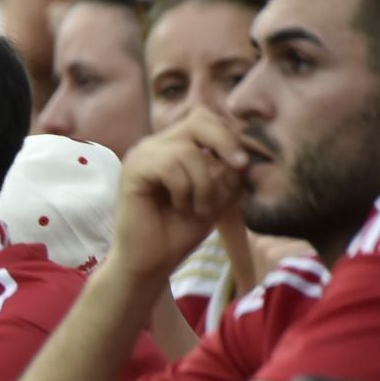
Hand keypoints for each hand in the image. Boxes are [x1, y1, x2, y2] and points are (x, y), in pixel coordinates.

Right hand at [111, 108, 250, 281]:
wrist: (152, 262)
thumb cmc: (180, 232)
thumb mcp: (217, 197)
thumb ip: (228, 171)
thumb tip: (248, 151)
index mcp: (173, 146)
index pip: (206, 118)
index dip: (229, 135)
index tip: (244, 165)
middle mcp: (155, 145)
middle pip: (198, 119)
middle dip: (225, 143)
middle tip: (238, 168)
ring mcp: (141, 156)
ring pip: (187, 150)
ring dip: (203, 183)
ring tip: (200, 207)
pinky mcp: (131, 171)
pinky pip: (169, 166)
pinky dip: (184, 189)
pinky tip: (181, 207)